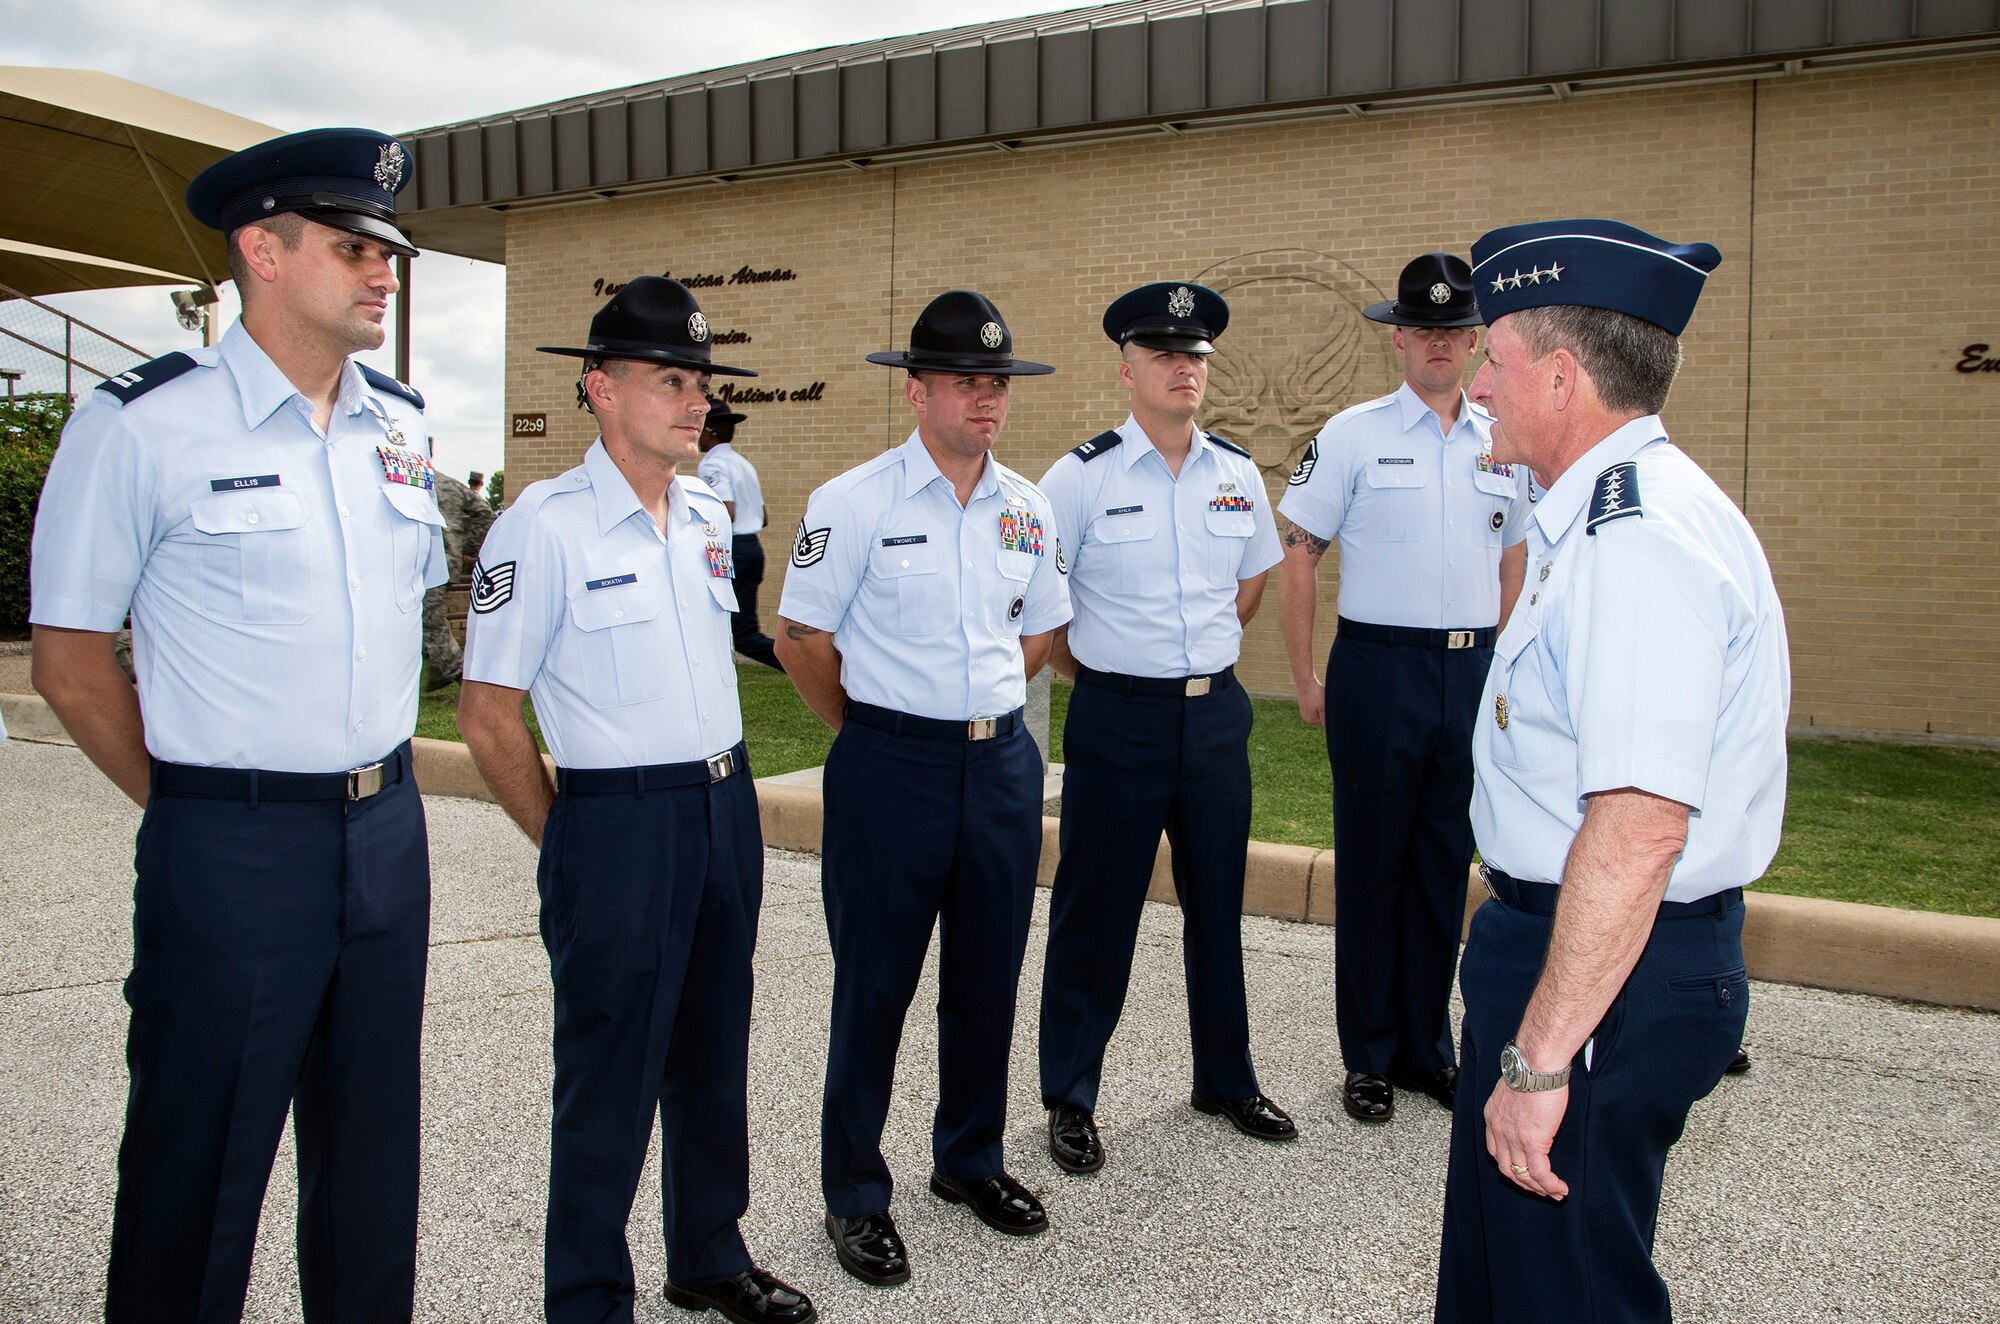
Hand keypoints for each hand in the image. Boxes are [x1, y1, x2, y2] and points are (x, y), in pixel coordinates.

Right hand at [1295, 678, 1325, 727]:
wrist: (1305, 681)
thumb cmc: (1316, 693)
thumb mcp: (1324, 708)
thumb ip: (1326, 719)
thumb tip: (1329, 728)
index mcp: (1310, 721)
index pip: (1325, 723)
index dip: (1329, 714)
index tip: (1327, 705)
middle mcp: (1306, 719)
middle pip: (1322, 718)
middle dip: (1325, 710)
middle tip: (1323, 700)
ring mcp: (1304, 712)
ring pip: (1318, 712)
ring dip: (1321, 706)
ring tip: (1319, 697)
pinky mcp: (1304, 705)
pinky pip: (1314, 706)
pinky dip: (1317, 702)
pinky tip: (1316, 696)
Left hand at [1484, 1079, 1568, 1199]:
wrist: (1536, 1065)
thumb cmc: (1531, 1069)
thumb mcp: (1515, 1088)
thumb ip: (1517, 1104)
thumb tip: (1529, 1110)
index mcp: (1493, 1117)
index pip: (1496, 1151)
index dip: (1510, 1165)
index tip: (1523, 1172)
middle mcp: (1499, 1130)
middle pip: (1507, 1168)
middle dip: (1524, 1183)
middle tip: (1540, 1189)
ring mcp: (1513, 1138)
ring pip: (1523, 1175)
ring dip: (1539, 1188)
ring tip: (1554, 1193)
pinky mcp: (1532, 1142)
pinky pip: (1539, 1173)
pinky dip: (1550, 1185)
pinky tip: (1560, 1188)